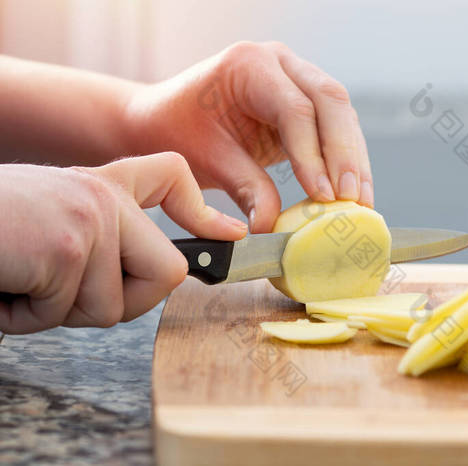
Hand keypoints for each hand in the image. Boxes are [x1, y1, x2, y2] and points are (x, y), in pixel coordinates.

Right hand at [0, 152, 245, 333]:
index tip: (227, 235)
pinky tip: (5, 283)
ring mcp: (90, 217)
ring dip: (61, 312)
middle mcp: (104, 194)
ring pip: (115, 306)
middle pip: (169, 274)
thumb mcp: (57, 225)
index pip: (170, 174)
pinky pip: (70, 311)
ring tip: (22, 279)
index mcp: (103, 186)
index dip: (201, 209)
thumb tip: (174, 273)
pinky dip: (28, 316)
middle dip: (123, 302)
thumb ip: (109, 238)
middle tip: (65, 289)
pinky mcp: (68, 246)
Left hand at [125, 41, 372, 232]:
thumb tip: (273, 225)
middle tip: (351, 197)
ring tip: (361, 201)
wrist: (166, 118)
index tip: (323, 195)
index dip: (313, 154)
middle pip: (330, 101)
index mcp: (250, 66)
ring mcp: (297, 79)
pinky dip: (346, 160)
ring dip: (354, 160)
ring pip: (342, 114)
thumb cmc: (178, 130)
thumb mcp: (208, 160)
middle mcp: (280, 64)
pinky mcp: (306, 103)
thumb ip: (246, 188)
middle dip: (345, 154)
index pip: (295, 109)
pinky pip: (336, 127)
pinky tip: (353, 192)